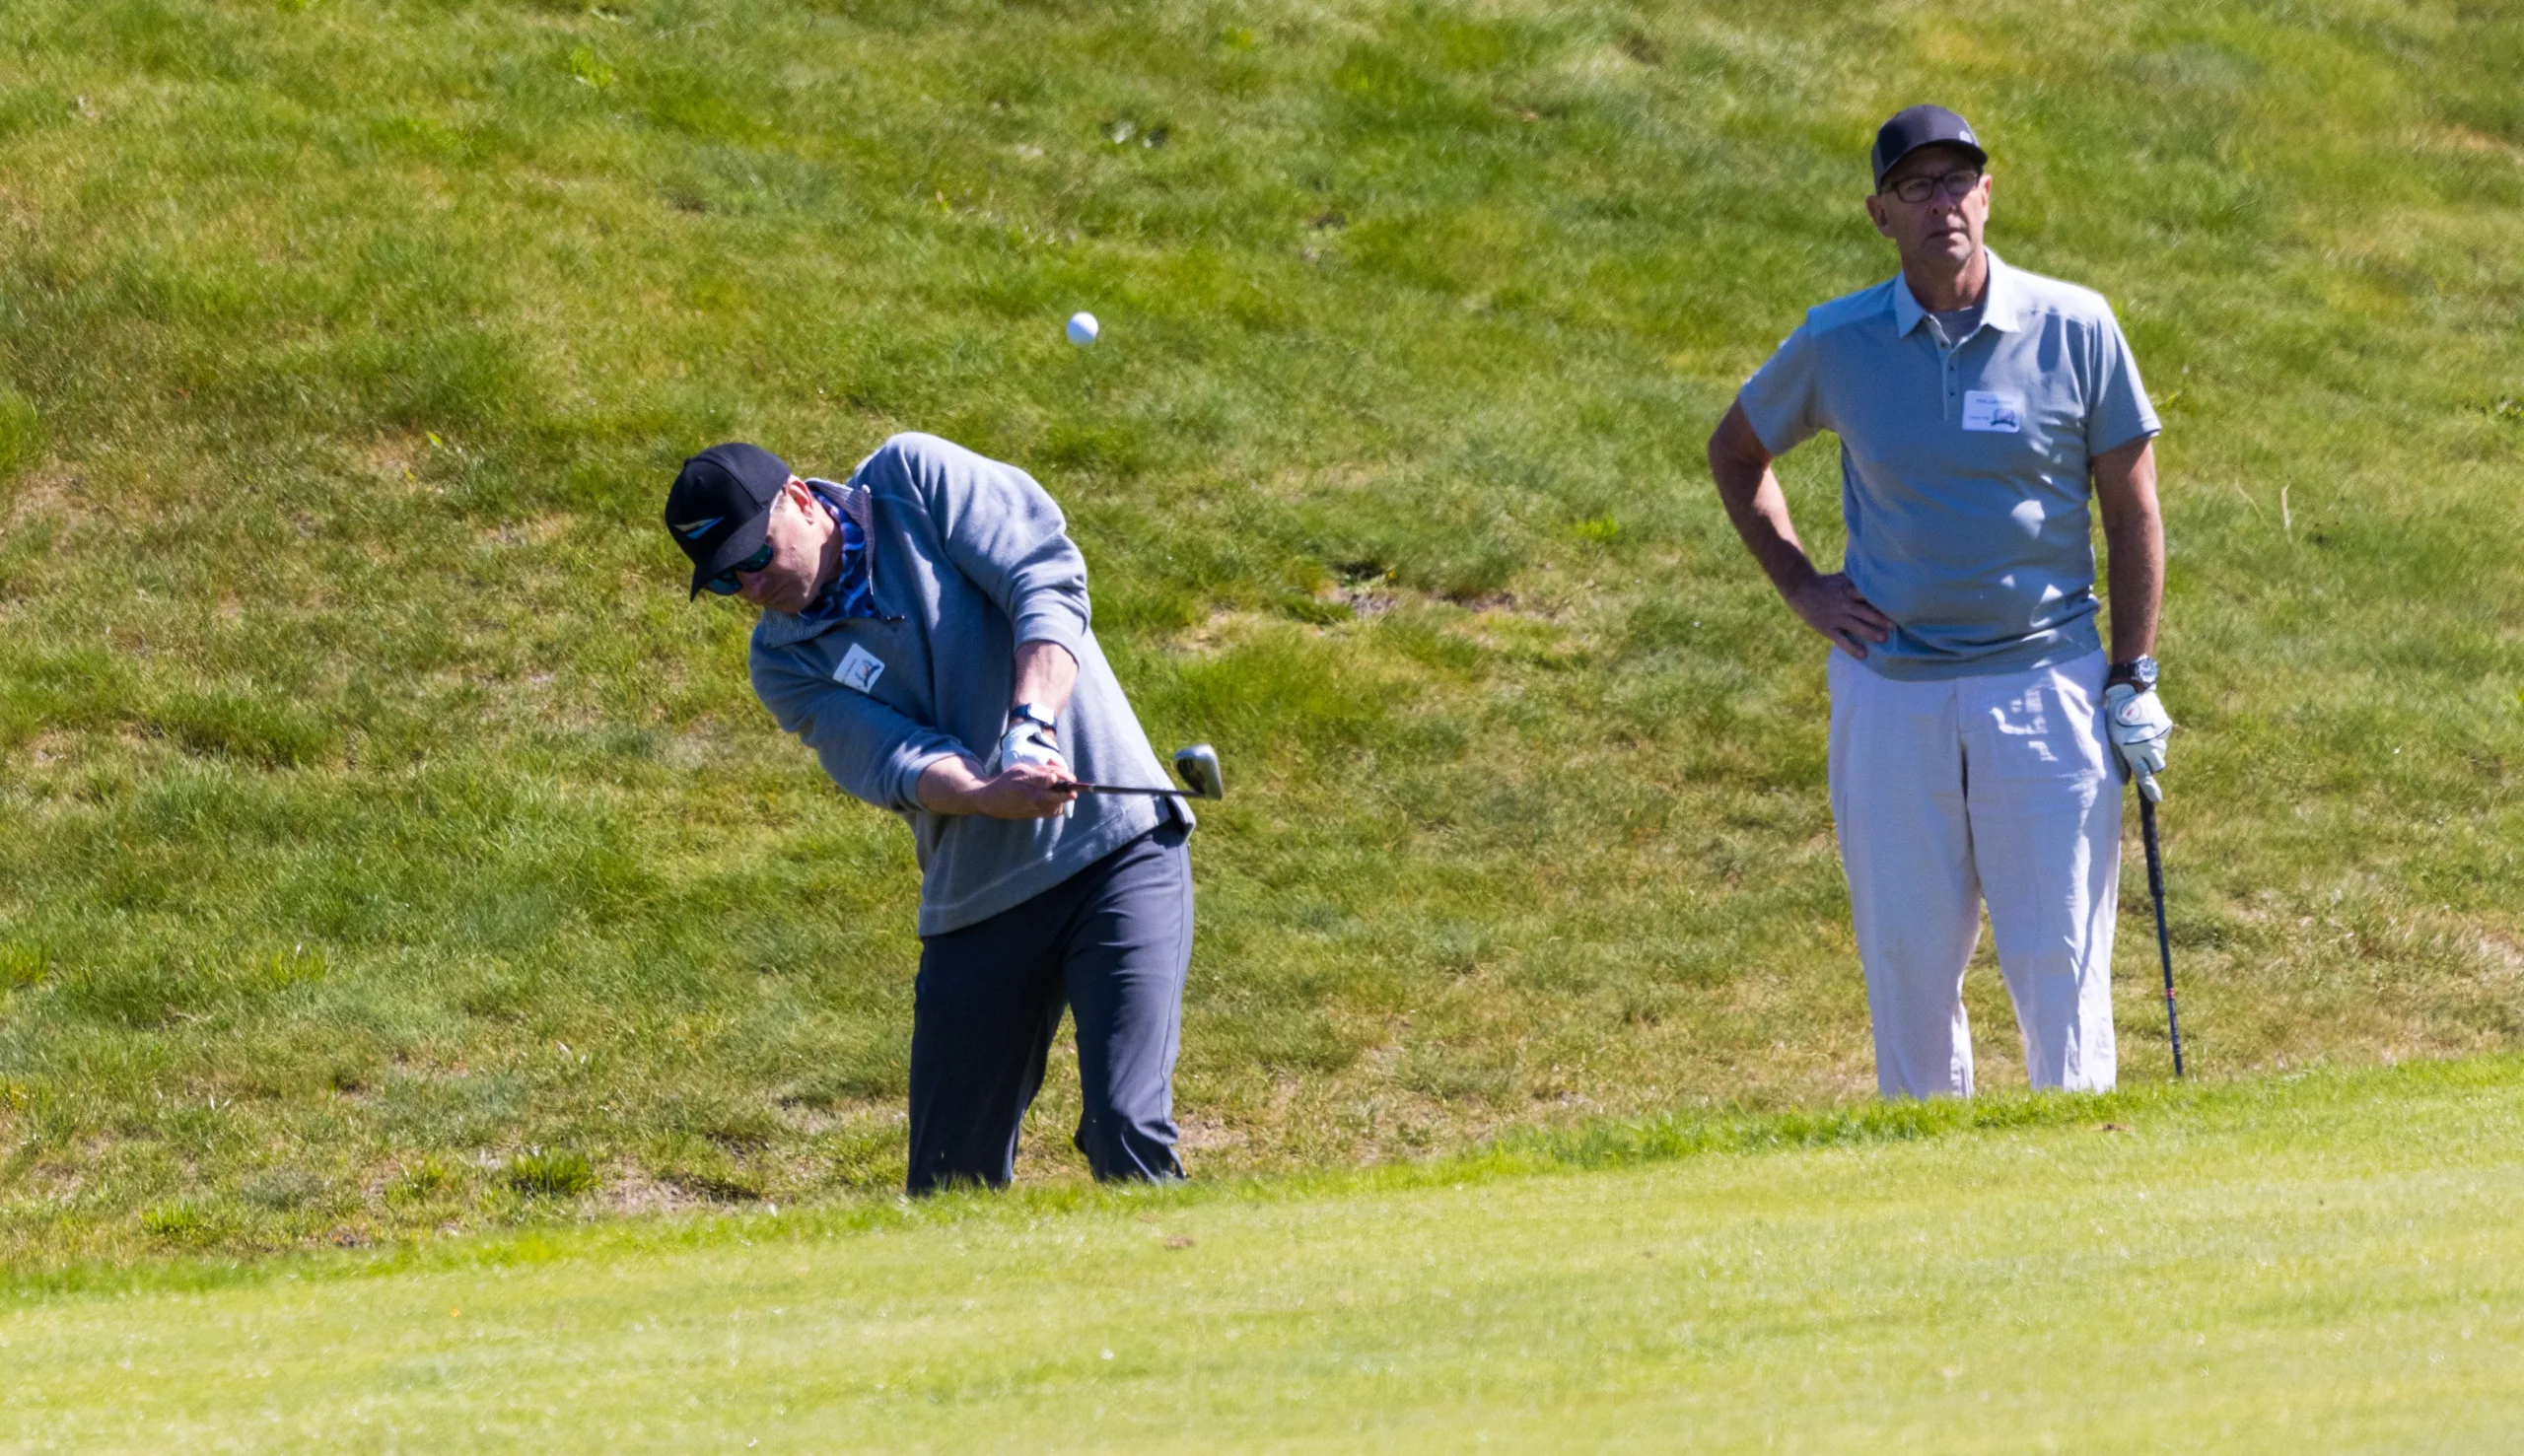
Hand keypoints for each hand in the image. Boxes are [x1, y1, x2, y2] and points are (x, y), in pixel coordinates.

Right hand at [994, 722, 1071, 817]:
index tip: (1073, 781)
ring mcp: (1038, 813)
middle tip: (1059, 774)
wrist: (991, 800)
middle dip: (1064, 786)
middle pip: (1062, 800)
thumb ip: (1039, 776)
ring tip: (1051, 781)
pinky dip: (1053, 799)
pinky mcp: (1036, 815)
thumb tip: (1055, 779)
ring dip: (1059, 793)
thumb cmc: (1005, 782)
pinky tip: (1046, 790)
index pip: (1060, 796)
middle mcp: (1039, 808)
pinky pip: (1051, 809)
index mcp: (1035, 797)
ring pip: (1058, 805)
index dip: (1070, 788)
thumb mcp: (1020, 772)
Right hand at [1783, 572, 1893, 656]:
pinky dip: (1852, 648)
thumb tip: (1877, 574)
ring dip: (1870, 633)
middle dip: (1879, 619)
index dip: (1880, 599)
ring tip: (1883, 639)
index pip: (1867, 594)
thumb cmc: (1825, 583)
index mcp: (1848, 591)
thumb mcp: (1842, 577)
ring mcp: (1836, 618)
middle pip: (1864, 612)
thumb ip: (1858, 580)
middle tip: (1894, 625)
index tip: (1895, 603)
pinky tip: (1863, 655)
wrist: (1800, 589)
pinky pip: (1842, 640)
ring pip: (1856, 626)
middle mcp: (1844, 605)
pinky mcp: (1828, 629)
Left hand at [2104, 682, 2172, 798]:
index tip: (2157, 800)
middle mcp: (2150, 747)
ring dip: (2152, 750)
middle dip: (2151, 764)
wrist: (2131, 692)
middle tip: (2139, 753)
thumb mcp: (2112, 740)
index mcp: (2134, 751)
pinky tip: (2145, 726)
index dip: (2151, 790)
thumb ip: (2118, 761)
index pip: (2144, 776)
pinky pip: (2162, 740)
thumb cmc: (2115, 717)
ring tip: (2139, 735)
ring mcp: (2161, 737)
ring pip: (2160, 753)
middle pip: (2157, 766)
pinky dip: (2155, 738)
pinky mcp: (2166, 727)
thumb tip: (2125, 780)